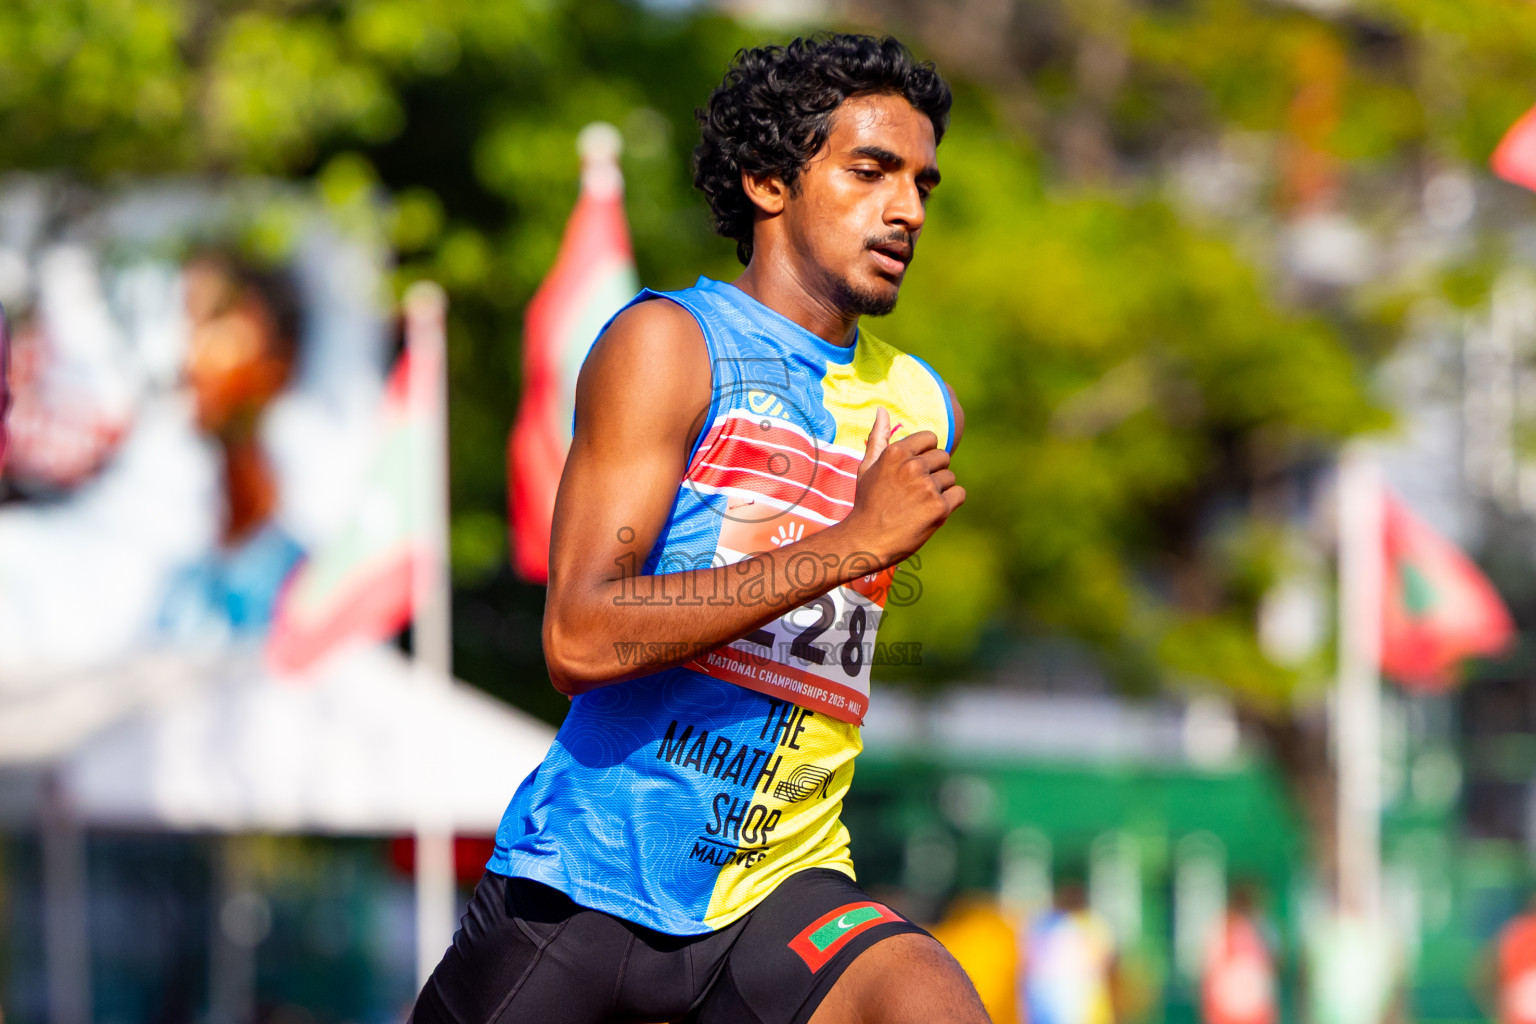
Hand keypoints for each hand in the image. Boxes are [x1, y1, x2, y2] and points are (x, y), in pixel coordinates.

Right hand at [845, 407, 964, 566]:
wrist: (867, 540)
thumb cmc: (867, 502)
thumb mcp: (867, 467)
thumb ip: (878, 437)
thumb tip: (882, 410)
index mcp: (895, 452)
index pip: (931, 438)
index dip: (926, 454)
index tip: (916, 470)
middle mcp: (912, 466)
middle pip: (943, 457)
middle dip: (934, 473)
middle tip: (916, 492)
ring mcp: (927, 487)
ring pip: (951, 478)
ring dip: (940, 491)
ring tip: (919, 504)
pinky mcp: (939, 507)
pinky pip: (959, 494)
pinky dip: (950, 503)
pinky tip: (931, 512)